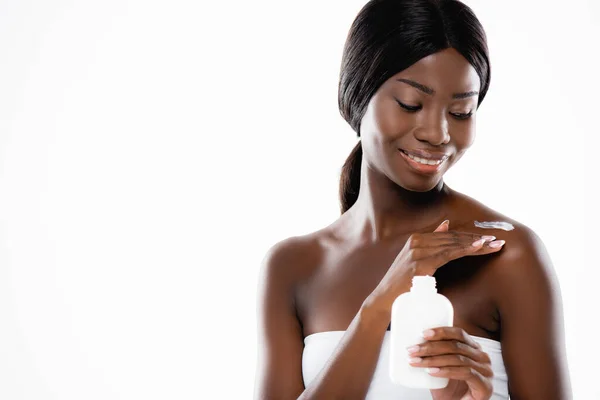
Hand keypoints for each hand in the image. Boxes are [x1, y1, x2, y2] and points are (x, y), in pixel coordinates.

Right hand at [367, 220, 504, 309]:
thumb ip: (431, 242)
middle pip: (454, 239)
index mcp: (417, 238)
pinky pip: (447, 255)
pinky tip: (477, 247)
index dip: (471, 237)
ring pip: (453, 245)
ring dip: (476, 244)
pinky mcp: (419, 264)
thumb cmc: (403, 283)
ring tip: (494, 245)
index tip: (490, 239)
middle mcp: (416, 241)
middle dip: (478, 240)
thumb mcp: (416, 259)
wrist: (385, 300)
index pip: (450, 236)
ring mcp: (417, 251)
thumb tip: (446, 224)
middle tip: (499, 242)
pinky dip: (464, 250)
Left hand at [406, 327, 493, 399]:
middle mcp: (482, 357)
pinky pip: (465, 373)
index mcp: (474, 348)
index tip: (423, 333)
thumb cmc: (450, 390)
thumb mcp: (440, 367)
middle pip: (456, 345)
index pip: (458, 334)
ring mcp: (486, 371)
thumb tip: (415, 344)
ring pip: (458, 358)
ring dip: (434, 359)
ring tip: (417, 362)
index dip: (441, 331)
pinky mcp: (485, 385)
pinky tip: (431, 372)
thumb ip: (434, 355)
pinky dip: (446, 371)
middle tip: (413, 350)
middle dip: (431, 347)